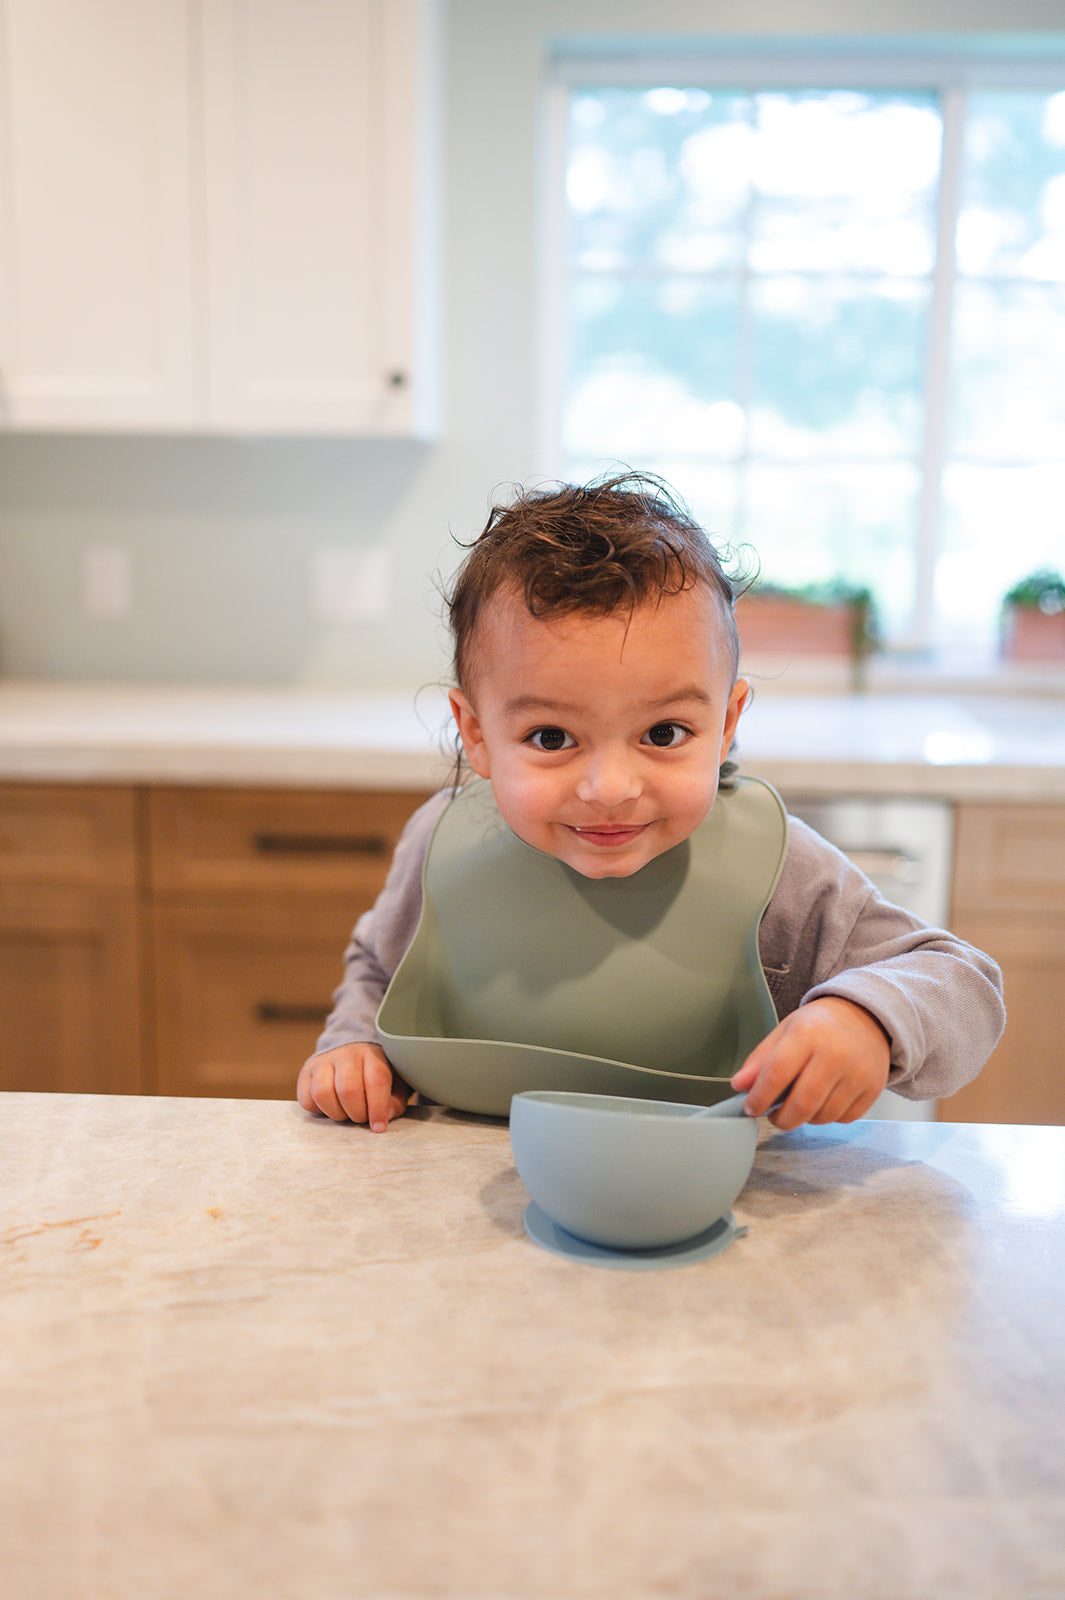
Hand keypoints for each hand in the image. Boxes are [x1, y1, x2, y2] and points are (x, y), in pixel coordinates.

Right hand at [297, 1042, 409, 1130]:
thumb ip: (394, 1101)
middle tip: (362, 1118)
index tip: (379, 1127)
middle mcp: (346, 1054)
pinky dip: (319, 1111)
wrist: (349, 1050)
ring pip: (323, 1093)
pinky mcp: (305, 1072)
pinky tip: (331, 1107)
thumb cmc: (374, 1074)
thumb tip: (386, 1116)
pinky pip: (306, 1099)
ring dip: (336, 1114)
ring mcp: (323, 1062)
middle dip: (357, 1113)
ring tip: (346, 1113)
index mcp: (372, 1055)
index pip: (375, 1080)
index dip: (377, 1108)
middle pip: (348, 1089)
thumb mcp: (394, 1083)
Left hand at [731, 997, 890, 1129]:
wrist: (866, 1016)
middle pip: (802, 1104)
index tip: (751, 1108)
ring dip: (805, 1119)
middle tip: (774, 1116)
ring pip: (823, 1116)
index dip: (759, 1097)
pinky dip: (829, 1117)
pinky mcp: (873, 1088)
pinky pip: (844, 1118)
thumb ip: (760, 1059)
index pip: (776, 1074)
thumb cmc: (821, 1024)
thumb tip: (740, 1086)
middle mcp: (835, 1054)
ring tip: (800, 1104)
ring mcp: (857, 1073)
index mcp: (807, 1034)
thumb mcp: (785, 1030)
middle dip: (782, 1119)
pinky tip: (824, 1100)